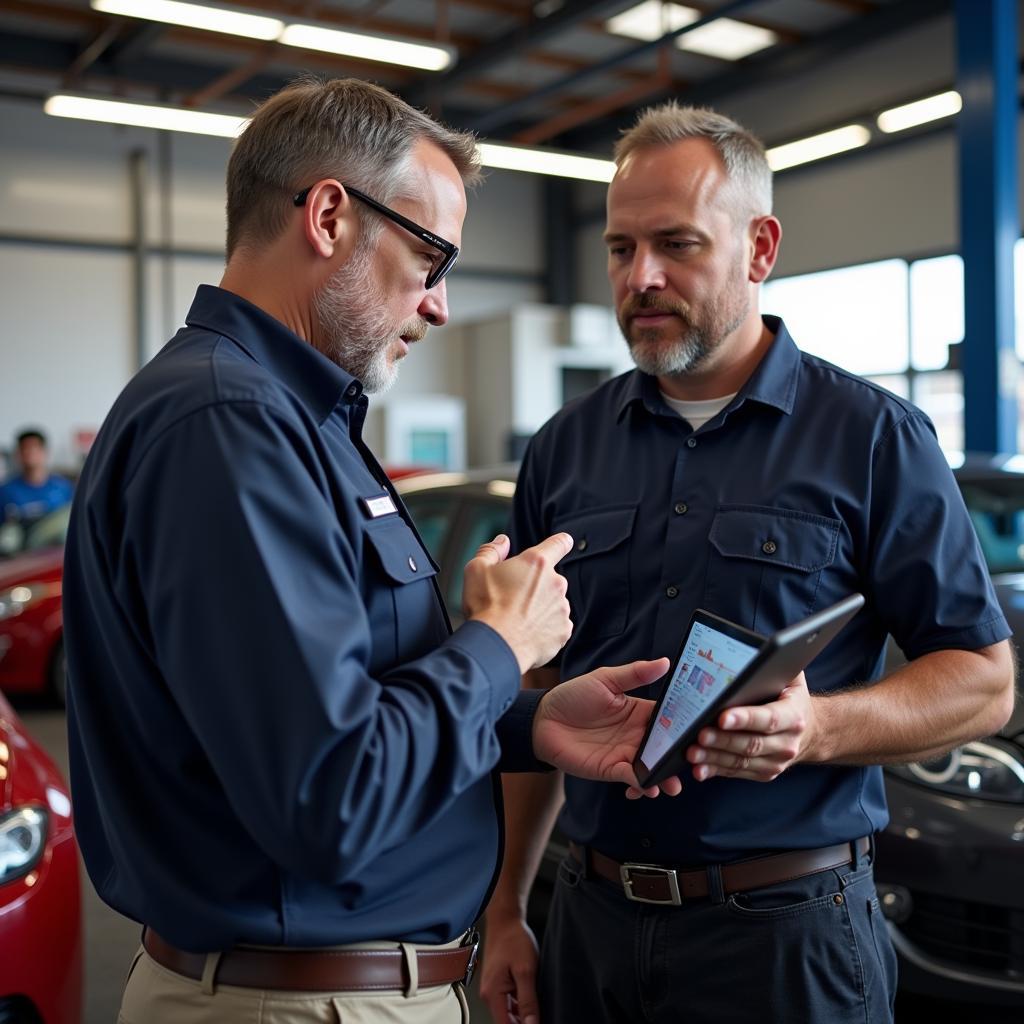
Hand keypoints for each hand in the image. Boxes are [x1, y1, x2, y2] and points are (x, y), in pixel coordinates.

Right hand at [462, 533, 572, 672]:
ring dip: (540, 607)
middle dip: (535, 585)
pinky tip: (526, 632)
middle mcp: (556, 582)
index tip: (562, 543)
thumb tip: (502, 541)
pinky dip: (544, 628)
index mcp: (536, 563)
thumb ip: (492, 550)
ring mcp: (562, 608)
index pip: (559, 543)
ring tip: (516, 619)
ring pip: (553, 603)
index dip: (560, 542)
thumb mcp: (476, 569)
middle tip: (512, 598)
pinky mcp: (563, 631)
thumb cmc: (485, 607)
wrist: (496, 646)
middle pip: (550, 579)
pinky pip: (556, 625)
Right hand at [480, 914, 540, 1023]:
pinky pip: (511, 1002)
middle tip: (542, 1014)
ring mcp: (494, 990)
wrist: (506, 919)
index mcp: (492, 994)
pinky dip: (523, 1004)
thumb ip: (528, 1000)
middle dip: (526, 1023)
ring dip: (525, 1014)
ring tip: (540, 1005)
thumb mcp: (526, 970)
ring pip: (510, 1013)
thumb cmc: (513, 939)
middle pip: (508, 1022)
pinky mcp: (499, 985)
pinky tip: (535, 997)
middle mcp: (489, 995)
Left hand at [532, 658, 682, 797]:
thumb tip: (665, 662)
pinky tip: (650, 788)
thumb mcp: (605, 680)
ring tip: (674, 783)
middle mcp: (638, 734)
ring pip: (654, 767)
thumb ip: (635, 673)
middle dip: (681, 756)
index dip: (687, 723)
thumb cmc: (573, 696)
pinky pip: (633, 779)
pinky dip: (644, 785)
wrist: (543, 720)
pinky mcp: (611, 769)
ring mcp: (626, 753)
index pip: (671, 718)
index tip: (704, 729)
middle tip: (695, 762)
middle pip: (666, 746)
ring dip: (666, 776)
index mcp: (641, 711)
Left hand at [687, 671, 816, 781]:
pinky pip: (737, 772)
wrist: (811, 731)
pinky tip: (699, 768)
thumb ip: (777, 665)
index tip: (721, 716)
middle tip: (699, 734)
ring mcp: (776, 761)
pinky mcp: (765, 773)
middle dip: (723, 740)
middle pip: (751, 743)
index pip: (769, 718)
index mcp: (794, 716)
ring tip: (693, 752)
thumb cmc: (791, 697)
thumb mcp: (792, 678)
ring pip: (742, 761)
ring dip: (715, 758)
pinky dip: (716, 770)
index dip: (745, 718)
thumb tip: (757, 653)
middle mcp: (787, 742)